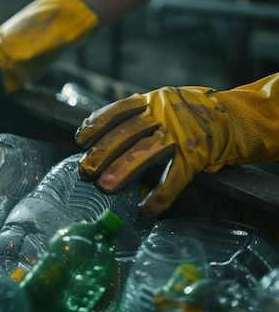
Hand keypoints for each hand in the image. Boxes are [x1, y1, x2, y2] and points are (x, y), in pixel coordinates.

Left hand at [74, 74, 278, 215]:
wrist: (231, 117)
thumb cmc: (185, 117)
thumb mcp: (159, 108)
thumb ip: (133, 121)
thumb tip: (97, 148)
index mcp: (150, 102)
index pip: (118, 110)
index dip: (97, 124)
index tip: (80, 140)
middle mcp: (163, 114)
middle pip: (126, 133)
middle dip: (102, 153)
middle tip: (85, 171)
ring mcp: (180, 133)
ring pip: (146, 152)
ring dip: (123, 171)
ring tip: (104, 187)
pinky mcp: (197, 154)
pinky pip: (175, 177)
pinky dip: (160, 195)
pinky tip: (146, 209)